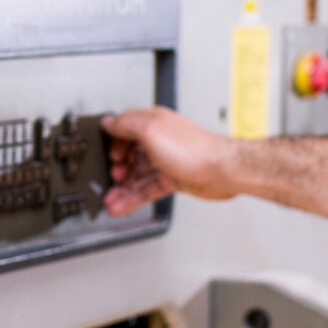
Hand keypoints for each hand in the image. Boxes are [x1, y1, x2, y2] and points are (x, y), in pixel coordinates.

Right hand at [100, 106, 236, 215]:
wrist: (222, 171)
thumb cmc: (193, 149)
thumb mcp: (150, 130)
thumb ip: (126, 124)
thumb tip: (108, 122)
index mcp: (153, 122)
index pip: (124, 130)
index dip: (113, 144)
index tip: (105, 156)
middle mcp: (159, 140)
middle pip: (130, 154)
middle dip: (117, 168)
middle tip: (110, 178)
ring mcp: (166, 160)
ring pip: (138, 175)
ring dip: (122, 188)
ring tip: (110, 199)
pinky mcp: (173, 178)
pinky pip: (147, 189)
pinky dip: (133, 198)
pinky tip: (121, 205)